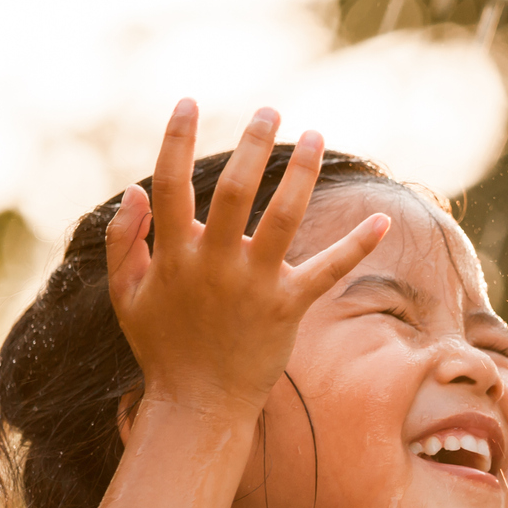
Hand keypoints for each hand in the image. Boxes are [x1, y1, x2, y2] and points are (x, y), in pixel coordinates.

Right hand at [105, 100, 387, 421]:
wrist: (199, 405)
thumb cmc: (162, 348)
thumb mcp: (128, 296)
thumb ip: (125, 242)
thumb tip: (135, 191)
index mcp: (174, 256)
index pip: (171, 185)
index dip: (176, 140)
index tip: (188, 103)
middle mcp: (216, 264)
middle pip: (237, 190)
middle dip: (252, 144)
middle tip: (268, 109)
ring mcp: (255, 285)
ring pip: (284, 217)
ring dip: (301, 174)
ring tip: (315, 136)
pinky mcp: (288, 307)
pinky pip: (328, 271)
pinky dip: (357, 245)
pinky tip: (383, 218)